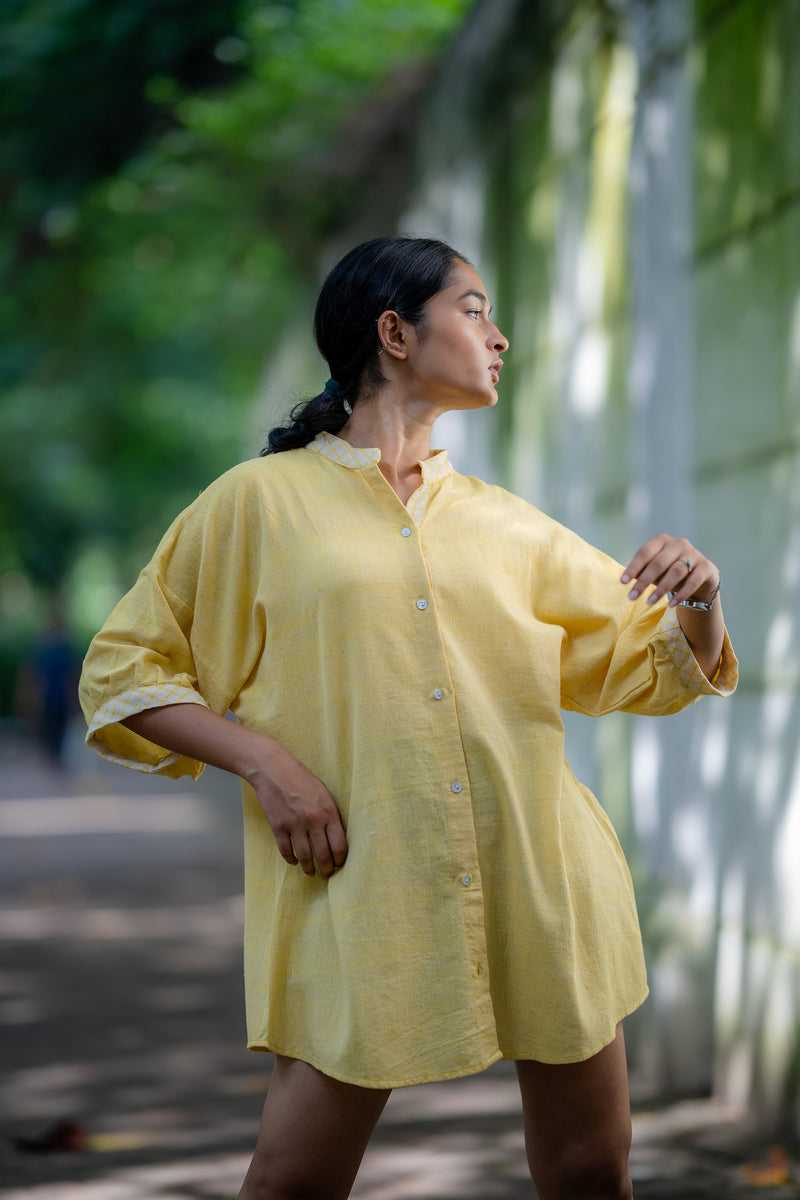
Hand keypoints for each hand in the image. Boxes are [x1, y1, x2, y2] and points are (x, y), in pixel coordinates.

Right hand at [248, 743, 347, 878]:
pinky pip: (286, 851)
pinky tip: (294, 862)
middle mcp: (313, 820)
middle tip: (327, 875)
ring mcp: (295, 825)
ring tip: (311, 872)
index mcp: (328, 811)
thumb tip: (335, 837)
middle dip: (326, 869)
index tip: (339, 864)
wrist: (273, 769)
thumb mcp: (323, 792)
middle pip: (323, 855)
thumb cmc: (300, 778)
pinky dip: (291, 859)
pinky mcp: (278, 827)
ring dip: (309, 868)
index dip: (340, 860)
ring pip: (305, 857)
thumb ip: (330, 814)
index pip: (340, 845)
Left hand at [621, 535, 719, 607]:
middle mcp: (678, 544)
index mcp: (662, 541)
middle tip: (632, 597)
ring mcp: (694, 554)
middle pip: (659, 563)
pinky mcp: (706, 567)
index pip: (644, 552)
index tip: (623, 582)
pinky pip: (693, 582)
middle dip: (644, 581)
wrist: (700, 578)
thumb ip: (642, 572)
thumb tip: (625, 580)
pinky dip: (681, 594)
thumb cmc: (670, 572)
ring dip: (661, 589)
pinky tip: (671, 604)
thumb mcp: (655, 571)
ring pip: (676, 572)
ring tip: (649, 602)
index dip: (633, 568)